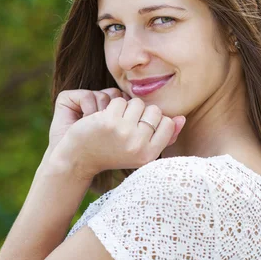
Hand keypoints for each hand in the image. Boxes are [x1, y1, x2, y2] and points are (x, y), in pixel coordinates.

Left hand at [51, 97, 185, 180]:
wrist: (79, 159)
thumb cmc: (112, 152)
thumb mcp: (140, 151)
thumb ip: (164, 136)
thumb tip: (181, 119)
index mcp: (150, 156)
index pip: (167, 123)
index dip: (153, 121)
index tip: (138, 130)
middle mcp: (139, 146)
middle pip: (153, 110)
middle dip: (140, 113)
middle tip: (124, 127)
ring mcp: (124, 134)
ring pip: (136, 103)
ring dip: (125, 108)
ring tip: (114, 123)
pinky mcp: (109, 122)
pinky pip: (119, 100)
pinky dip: (111, 106)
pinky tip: (103, 119)